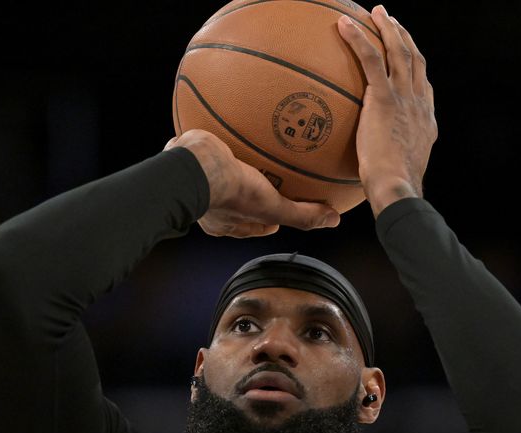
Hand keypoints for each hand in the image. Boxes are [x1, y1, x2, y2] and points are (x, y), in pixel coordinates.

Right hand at [165, 130, 339, 236]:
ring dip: (233, 163)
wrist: (192, 165)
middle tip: (268, 182)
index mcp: (224, 221)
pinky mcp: (186, 155)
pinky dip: (218, 134)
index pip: (251, 225)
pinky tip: (232, 118)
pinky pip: (206, 144)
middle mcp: (209, 204)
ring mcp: (195, 180)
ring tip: (249, 148)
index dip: (269, 220)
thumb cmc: (230, 191)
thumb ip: (302, 215)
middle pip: (235, 201)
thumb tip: (333, 220)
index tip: (281, 211)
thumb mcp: (272, 207)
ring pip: (219, 172)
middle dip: (252, 192)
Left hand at [338, 5, 437, 216]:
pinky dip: (358, 39)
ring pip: (399, 52)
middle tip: (391, 21)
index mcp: (425, 120)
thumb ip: (387, 162)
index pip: (422, 85)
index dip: (415, 66)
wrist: (398, 188)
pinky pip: (372, 60)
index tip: (406, 54)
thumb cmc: (393, 190)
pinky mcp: (385, 99)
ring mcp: (404, 99)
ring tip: (377, 12)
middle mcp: (419, 104)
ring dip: (388, 28)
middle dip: (404, 37)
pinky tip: (344, 25)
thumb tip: (369, 172)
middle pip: (415, 59)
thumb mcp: (397, 173)